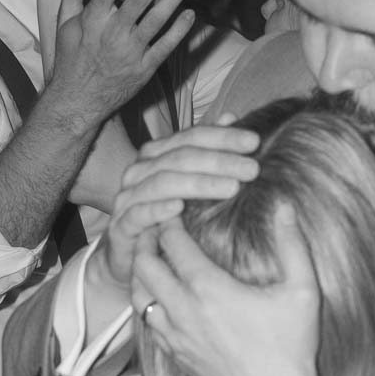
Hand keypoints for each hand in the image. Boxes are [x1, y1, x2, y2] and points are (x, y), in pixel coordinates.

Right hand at [50, 0, 195, 126]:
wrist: (77, 102)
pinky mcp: (144, 69)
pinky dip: (179, 31)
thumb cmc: (70, 59)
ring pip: (157, 19)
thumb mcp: (65, 23)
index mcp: (93, 19)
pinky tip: (190, 14)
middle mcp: (113, 33)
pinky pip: (165, 47)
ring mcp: (131, 52)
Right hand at [94, 117, 259, 289]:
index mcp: (156, 155)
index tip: (255, 142)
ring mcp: (127, 198)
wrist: (128, 258)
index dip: (223, 137)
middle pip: (180, 157)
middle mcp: (139, 171)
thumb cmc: (165, 219)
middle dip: (219, 161)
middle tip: (252, 169)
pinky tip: (180, 208)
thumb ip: (207, 151)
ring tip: (233, 187)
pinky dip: (158, 209)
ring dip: (200, 183)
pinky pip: (138, 214)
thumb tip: (231, 117)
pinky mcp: (120, 228)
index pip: (191, 137)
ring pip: (163, 182)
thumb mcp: (189, 184)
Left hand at [133, 206, 327, 375]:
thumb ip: (292, 244)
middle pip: (145, 266)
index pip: (174, 244)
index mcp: (209, 290)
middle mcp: (183, 311)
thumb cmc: (292, 347)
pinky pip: (148, 323)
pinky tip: (161, 297)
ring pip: (139, 296)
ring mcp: (176, 337)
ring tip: (152, 258)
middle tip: (156, 227)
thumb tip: (284, 205)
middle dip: (146, 241)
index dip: (169, 221)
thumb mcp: (302, 291)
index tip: (174, 207)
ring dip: (141, 273)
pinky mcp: (176, 356)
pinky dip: (148, 302)